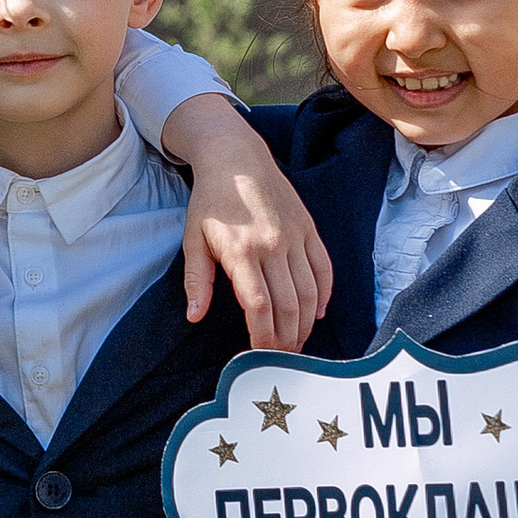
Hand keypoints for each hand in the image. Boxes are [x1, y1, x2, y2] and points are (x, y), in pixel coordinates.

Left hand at [160, 98, 332, 343]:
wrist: (236, 157)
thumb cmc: (210, 201)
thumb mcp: (193, 238)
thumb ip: (197, 280)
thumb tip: (195, 317)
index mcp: (241, 251)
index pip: (258, 306)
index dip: (261, 336)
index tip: (259, 356)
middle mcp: (273, 246)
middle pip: (288, 305)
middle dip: (286, 339)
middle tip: (282, 359)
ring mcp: (295, 237)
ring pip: (309, 292)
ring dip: (305, 323)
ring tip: (298, 343)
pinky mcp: (309, 229)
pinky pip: (323, 269)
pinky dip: (323, 295)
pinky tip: (316, 313)